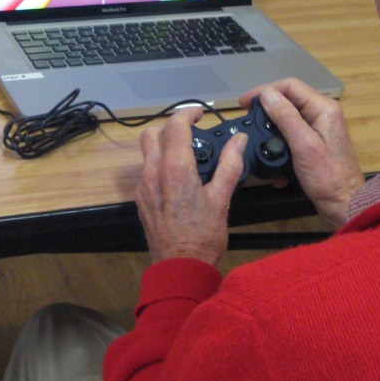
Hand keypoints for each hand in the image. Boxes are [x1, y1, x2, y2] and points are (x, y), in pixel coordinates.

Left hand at [135, 107, 248, 264]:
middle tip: (191, 132)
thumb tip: (239, 141)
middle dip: (171, 127)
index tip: (200, 113)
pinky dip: (158, 164)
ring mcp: (143, 186)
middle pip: (152, 133)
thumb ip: (230, 165)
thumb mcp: (222, 199)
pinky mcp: (140, 199)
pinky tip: (176, 177)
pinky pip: (145, 170)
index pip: (175, 125)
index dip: (188, 113)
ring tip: (185, 154)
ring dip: (162, 144)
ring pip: (146, 151)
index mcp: (175, 168)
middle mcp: (153, 172)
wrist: (179, 267)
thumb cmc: (202, 236)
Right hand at [242, 79, 364, 227]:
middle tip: (246, 118)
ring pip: (287, 118)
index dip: (265, 90)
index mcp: (324, 108)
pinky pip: (291, 134)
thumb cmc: (327, 177)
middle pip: (288, 100)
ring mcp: (319, 128)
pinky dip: (279, 143)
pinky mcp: (314, 142)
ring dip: (271, 128)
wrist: (344, 204)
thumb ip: (286, 117)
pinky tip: (272, 157)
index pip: (290, 86)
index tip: (244, 102)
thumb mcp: (304, 145)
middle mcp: (323, 113)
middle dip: (266, 109)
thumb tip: (267, 94)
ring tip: (256, 138)